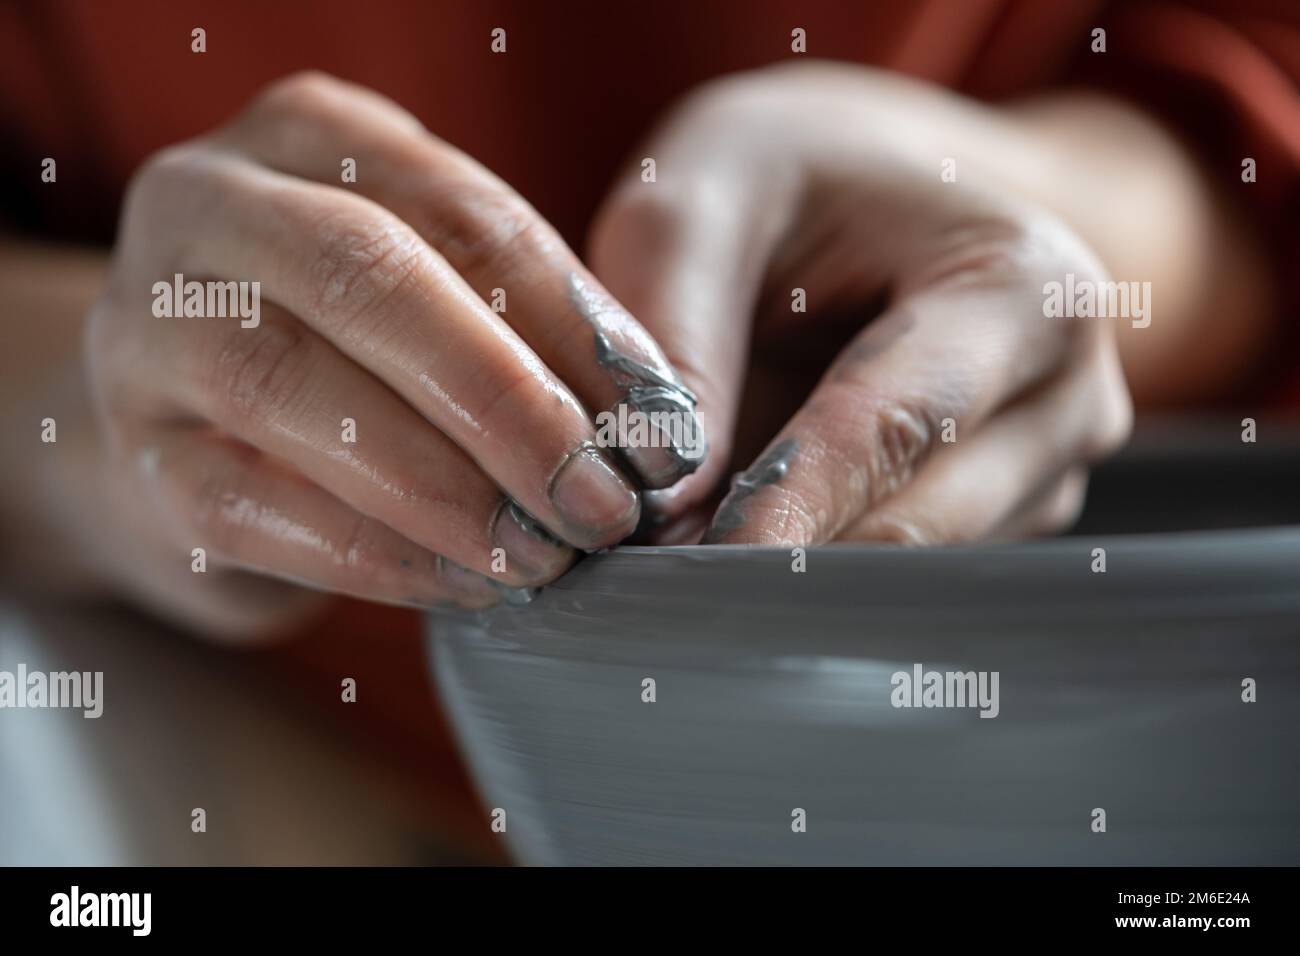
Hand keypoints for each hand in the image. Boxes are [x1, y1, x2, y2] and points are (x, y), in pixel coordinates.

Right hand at [80, 72, 701, 634]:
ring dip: (445, 491)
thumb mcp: (441, 294)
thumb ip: (530, 331)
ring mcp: (147, 327)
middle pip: (370, 280)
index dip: (577, 326)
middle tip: (603, 502)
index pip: (467, 215)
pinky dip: (377, 556)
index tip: (662, 425)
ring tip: (544, 555)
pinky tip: (467, 585)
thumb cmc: (352, 347)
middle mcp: (207, 203)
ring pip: (294, 392)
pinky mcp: (135, 458)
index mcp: (312, 135)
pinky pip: (255, 507)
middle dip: (508, 403)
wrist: (189, 419)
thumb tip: (658, 431)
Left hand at [589, 62, 1131, 545]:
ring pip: (907, 566)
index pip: (892, 424)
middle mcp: (1067, 392)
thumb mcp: (699, 202)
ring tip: (691, 531)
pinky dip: (819, 562)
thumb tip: (664, 490)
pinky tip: (754, 525)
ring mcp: (1047, 467)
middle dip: (782, 557)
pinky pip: (906, 570)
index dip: (787, 504)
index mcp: (1024, 287)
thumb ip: (674, 332)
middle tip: (660, 575)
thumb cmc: (788, 182)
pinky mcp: (1011, 514)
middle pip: (914, 523)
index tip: (699, 567)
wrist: (880, 191)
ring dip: (794, 568)